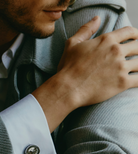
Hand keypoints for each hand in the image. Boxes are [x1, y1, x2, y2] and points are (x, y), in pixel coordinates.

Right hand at [32, 16, 137, 131]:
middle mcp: (116, 51)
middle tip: (136, 55)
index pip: (130, 32)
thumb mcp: (72, 44)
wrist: (68, 88)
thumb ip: (86, 30)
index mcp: (106, 40)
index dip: (135, 34)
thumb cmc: (68, 68)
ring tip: (135, 69)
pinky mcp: (122, 83)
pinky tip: (137, 81)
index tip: (136, 39)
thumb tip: (97, 18)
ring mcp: (121, 67)